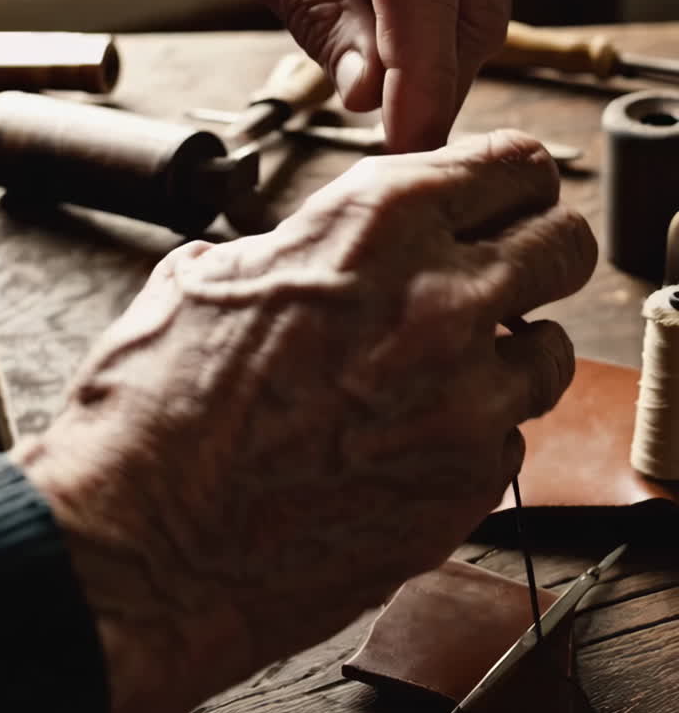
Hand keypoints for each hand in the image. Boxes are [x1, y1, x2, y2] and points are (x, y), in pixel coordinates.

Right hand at [13, 131, 595, 712]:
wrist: (146, 545)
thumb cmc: (158, 408)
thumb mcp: (211, 279)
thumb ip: (297, 250)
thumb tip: (313, 253)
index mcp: (375, 226)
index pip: (512, 166)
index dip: (512, 180)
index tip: (507, 197)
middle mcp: (442, 301)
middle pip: (566, 246)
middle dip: (537, 254)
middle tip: (503, 276)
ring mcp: (468, 401)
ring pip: (551, 352)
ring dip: (509, 354)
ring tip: (442, 375)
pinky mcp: (469, 486)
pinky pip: (507, 440)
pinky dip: (471, 436)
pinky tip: (405, 445)